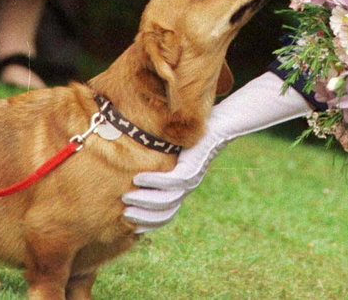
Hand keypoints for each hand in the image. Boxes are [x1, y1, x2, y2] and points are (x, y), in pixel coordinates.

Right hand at [121, 72, 309, 232]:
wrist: (223, 122)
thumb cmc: (196, 133)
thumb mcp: (174, 151)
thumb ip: (159, 161)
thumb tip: (133, 166)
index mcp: (184, 186)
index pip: (167, 215)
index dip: (149, 223)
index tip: (131, 225)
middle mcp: (189, 186)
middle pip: (165, 213)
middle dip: (143, 217)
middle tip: (124, 213)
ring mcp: (192, 178)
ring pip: (167, 200)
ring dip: (145, 201)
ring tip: (127, 197)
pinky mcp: (193, 167)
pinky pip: (172, 181)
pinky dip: (153, 182)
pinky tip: (138, 178)